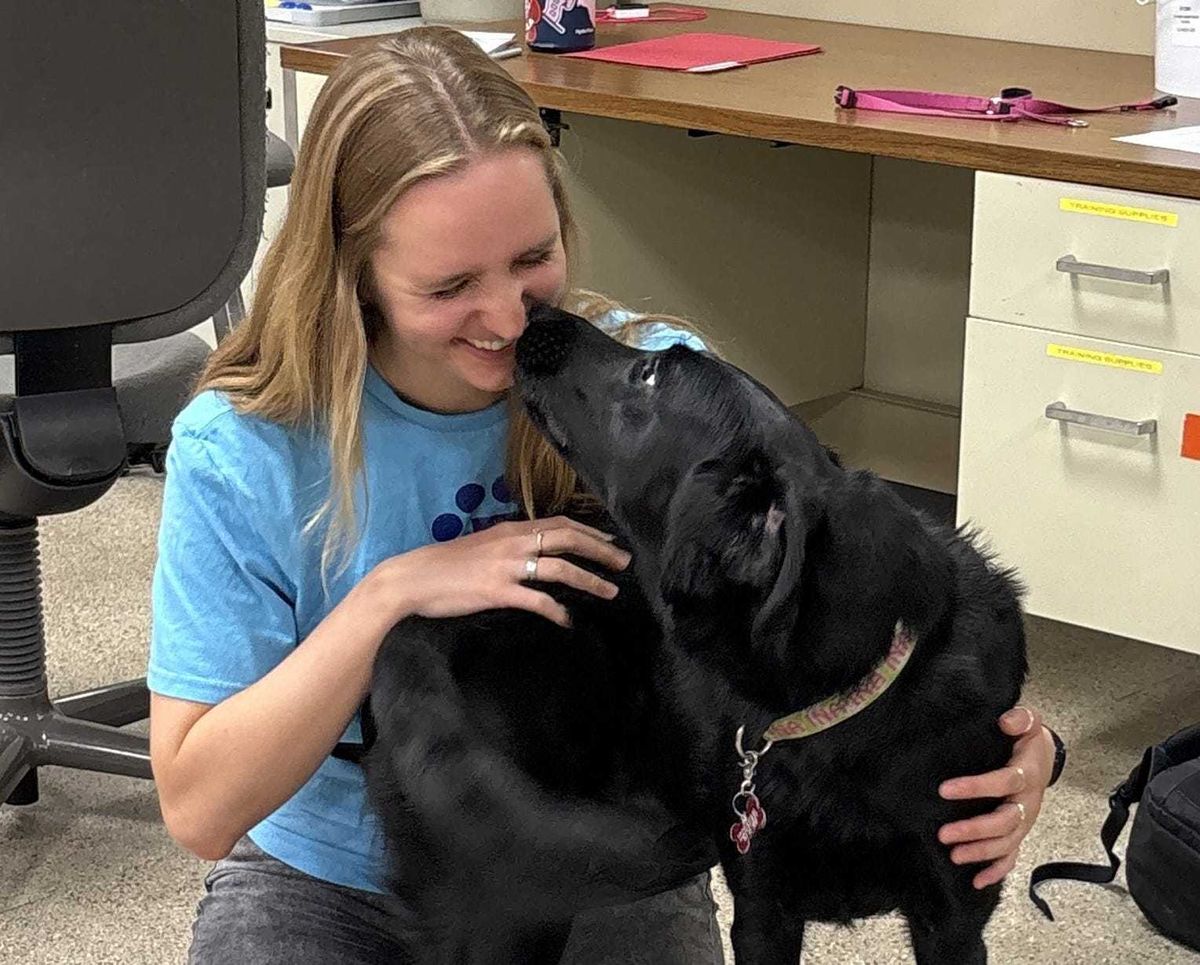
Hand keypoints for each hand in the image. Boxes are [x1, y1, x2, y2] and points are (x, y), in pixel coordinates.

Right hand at [378, 516, 630, 627]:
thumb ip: (509, 546)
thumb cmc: (445, 565)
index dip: (589, 532)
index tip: (610, 542)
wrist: (412, 578)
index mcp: (511, 529)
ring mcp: (507, 566)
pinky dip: (557, 611)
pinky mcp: (498, 591)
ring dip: (590, 580)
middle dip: (601, 551)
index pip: (560, 523)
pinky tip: (567, 621)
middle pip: (569, 540)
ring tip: (609, 592)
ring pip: (561, 569)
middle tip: (624, 563)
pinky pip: (537, 601)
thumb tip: (534, 553)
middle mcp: (513, 542)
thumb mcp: (482, 545)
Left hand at [937, 705, 1054, 888]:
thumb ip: (1021, 718)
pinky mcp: (1020, 831)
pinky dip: (997, 870)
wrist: (1045, 757)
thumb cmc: (1028, 740)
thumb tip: (1007, 721)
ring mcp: (1025, 820)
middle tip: (944, 834)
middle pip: (1004, 822)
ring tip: (954, 856)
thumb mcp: (1029, 723)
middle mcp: (1028, 802)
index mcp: (1027, 774)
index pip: (1002, 782)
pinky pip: (1012, 855)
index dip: (975, 787)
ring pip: (1007, 843)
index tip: (944, 790)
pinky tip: (977, 881)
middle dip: (974, 830)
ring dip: (981, 852)